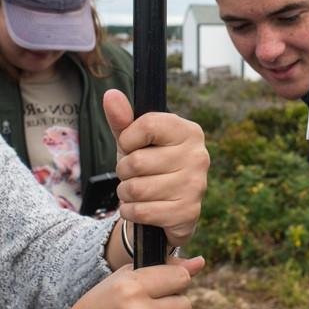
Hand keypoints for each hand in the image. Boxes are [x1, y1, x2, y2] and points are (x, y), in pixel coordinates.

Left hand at [103, 89, 208, 247]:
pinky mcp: (188, 212)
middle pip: (137, 161)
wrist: (166, 208)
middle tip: (134, 174)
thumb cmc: (149, 166)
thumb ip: (122, 119)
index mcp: (189, 132)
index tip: (131, 146)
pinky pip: (141, 211)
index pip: (147, 125)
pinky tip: (140, 207)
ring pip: (136, 188)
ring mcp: (196, 186)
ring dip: (126, 193)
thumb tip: (110, 95)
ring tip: (137, 191)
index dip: (128, 139)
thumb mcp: (133, 141)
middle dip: (124, 171)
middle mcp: (198, 156)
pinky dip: (130, 211)